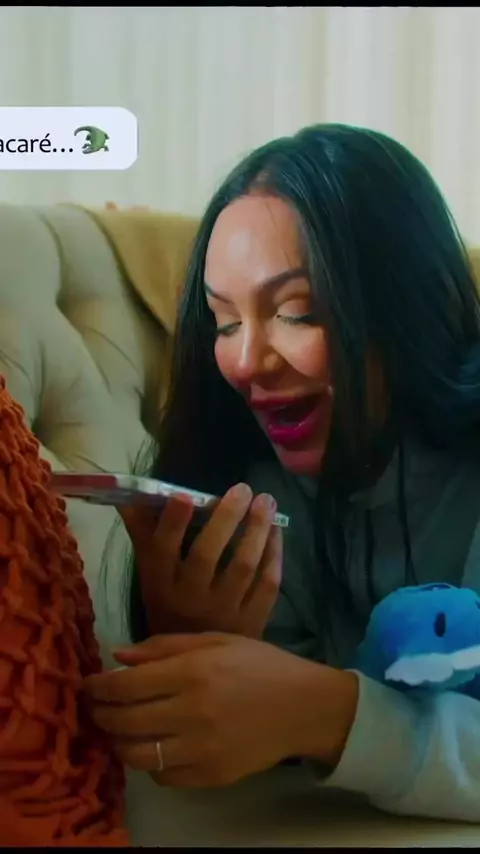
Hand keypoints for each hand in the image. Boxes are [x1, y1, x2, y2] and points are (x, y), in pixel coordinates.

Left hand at [84, 633, 357, 787]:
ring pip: (137, 755)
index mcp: (193, 672)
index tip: (89, 685)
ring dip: (118, 743)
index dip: (98, 687)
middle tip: (97, 707)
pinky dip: (150, 763)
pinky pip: (164, 776)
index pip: (126, 685)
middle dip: (100, 714)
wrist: (305, 706)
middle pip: (124, 722)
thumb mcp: (216, 641)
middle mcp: (193, 712)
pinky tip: (154, 747)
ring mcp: (202, 749)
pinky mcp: (211, 775)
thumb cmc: (260, 664)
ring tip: (118, 730)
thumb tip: (117, 655)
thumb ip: (165, 646)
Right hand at [120, 484, 281, 637]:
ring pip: (243, 566)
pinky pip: (267, 584)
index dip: (172, 523)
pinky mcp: (252, 622)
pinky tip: (277, 531)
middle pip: (208, 555)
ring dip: (257, 530)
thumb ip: (143, 533)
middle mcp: (190, 601)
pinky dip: (274, 554)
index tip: (185, 494)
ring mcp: (224, 613)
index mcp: (160, 587)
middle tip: (243, 488)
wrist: (196, 665)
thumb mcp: (150, 575)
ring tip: (266, 501)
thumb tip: (129, 494)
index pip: (162, 551)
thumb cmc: (170, 608)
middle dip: (227, 518)